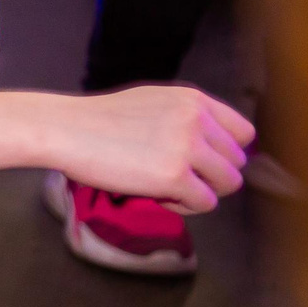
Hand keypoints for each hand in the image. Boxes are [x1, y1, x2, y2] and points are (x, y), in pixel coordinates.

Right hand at [55, 84, 255, 213]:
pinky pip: (205, 203)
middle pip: (236, 162)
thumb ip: (186, 117)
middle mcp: (197, 120)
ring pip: (228, 183)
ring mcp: (187, 148)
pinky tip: (159, 196)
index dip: (225, 152)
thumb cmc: (99, 119)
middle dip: (211, 175)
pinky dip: (185, 206)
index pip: (242, 133)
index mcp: (193, 100)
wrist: (65, 129)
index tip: (202, 161)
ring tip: (169, 188)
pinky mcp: (174, 176)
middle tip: (176, 176)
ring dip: (202, 191)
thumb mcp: (152, 102)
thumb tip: (213, 145)